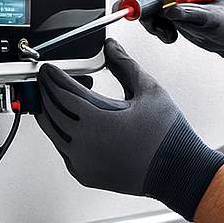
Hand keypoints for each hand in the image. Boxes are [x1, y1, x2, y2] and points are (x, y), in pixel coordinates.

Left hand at [37, 39, 223, 219]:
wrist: (178, 172)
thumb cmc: (168, 136)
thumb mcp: (149, 90)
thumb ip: (124, 64)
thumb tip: (111, 47)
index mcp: (97, 121)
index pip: (62, 93)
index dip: (52, 77)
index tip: (48, 68)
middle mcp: (84, 144)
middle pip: (51, 111)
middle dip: (45, 92)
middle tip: (45, 79)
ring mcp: (82, 162)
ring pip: (52, 132)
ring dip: (49, 113)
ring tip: (52, 98)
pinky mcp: (84, 175)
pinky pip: (62, 149)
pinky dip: (59, 133)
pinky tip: (67, 122)